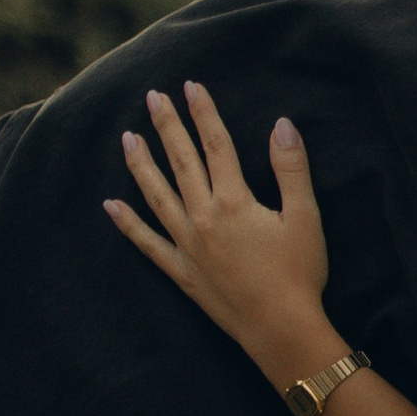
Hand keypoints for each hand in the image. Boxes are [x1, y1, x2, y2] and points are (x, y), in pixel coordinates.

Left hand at [105, 82, 341, 383]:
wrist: (281, 329)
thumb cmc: (299, 274)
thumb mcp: (305, 217)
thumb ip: (291, 168)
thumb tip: (282, 124)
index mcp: (235, 202)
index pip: (216, 145)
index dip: (203, 113)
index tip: (191, 86)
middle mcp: (204, 218)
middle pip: (181, 162)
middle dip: (166, 127)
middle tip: (151, 97)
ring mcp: (188, 245)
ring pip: (157, 196)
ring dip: (141, 165)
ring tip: (127, 138)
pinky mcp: (182, 272)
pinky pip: (147, 243)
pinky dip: (128, 224)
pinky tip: (111, 205)